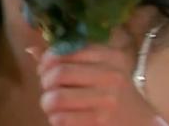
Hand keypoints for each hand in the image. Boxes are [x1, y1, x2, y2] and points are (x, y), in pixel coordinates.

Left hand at [36, 28, 165, 125]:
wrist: (136, 119)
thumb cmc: (112, 90)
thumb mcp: (99, 67)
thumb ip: (68, 57)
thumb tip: (32, 49)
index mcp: (111, 56)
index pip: (67, 49)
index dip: (48, 59)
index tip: (46, 68)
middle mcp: (111, 75)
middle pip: (58, 73)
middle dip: (46, 82)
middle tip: (49, 87)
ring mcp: (106, 100)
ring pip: (56, 98)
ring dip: (48, 102)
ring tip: (53, 104)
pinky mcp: (98, 121)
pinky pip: (60, 118)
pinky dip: (55, 118)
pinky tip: (62, 116)